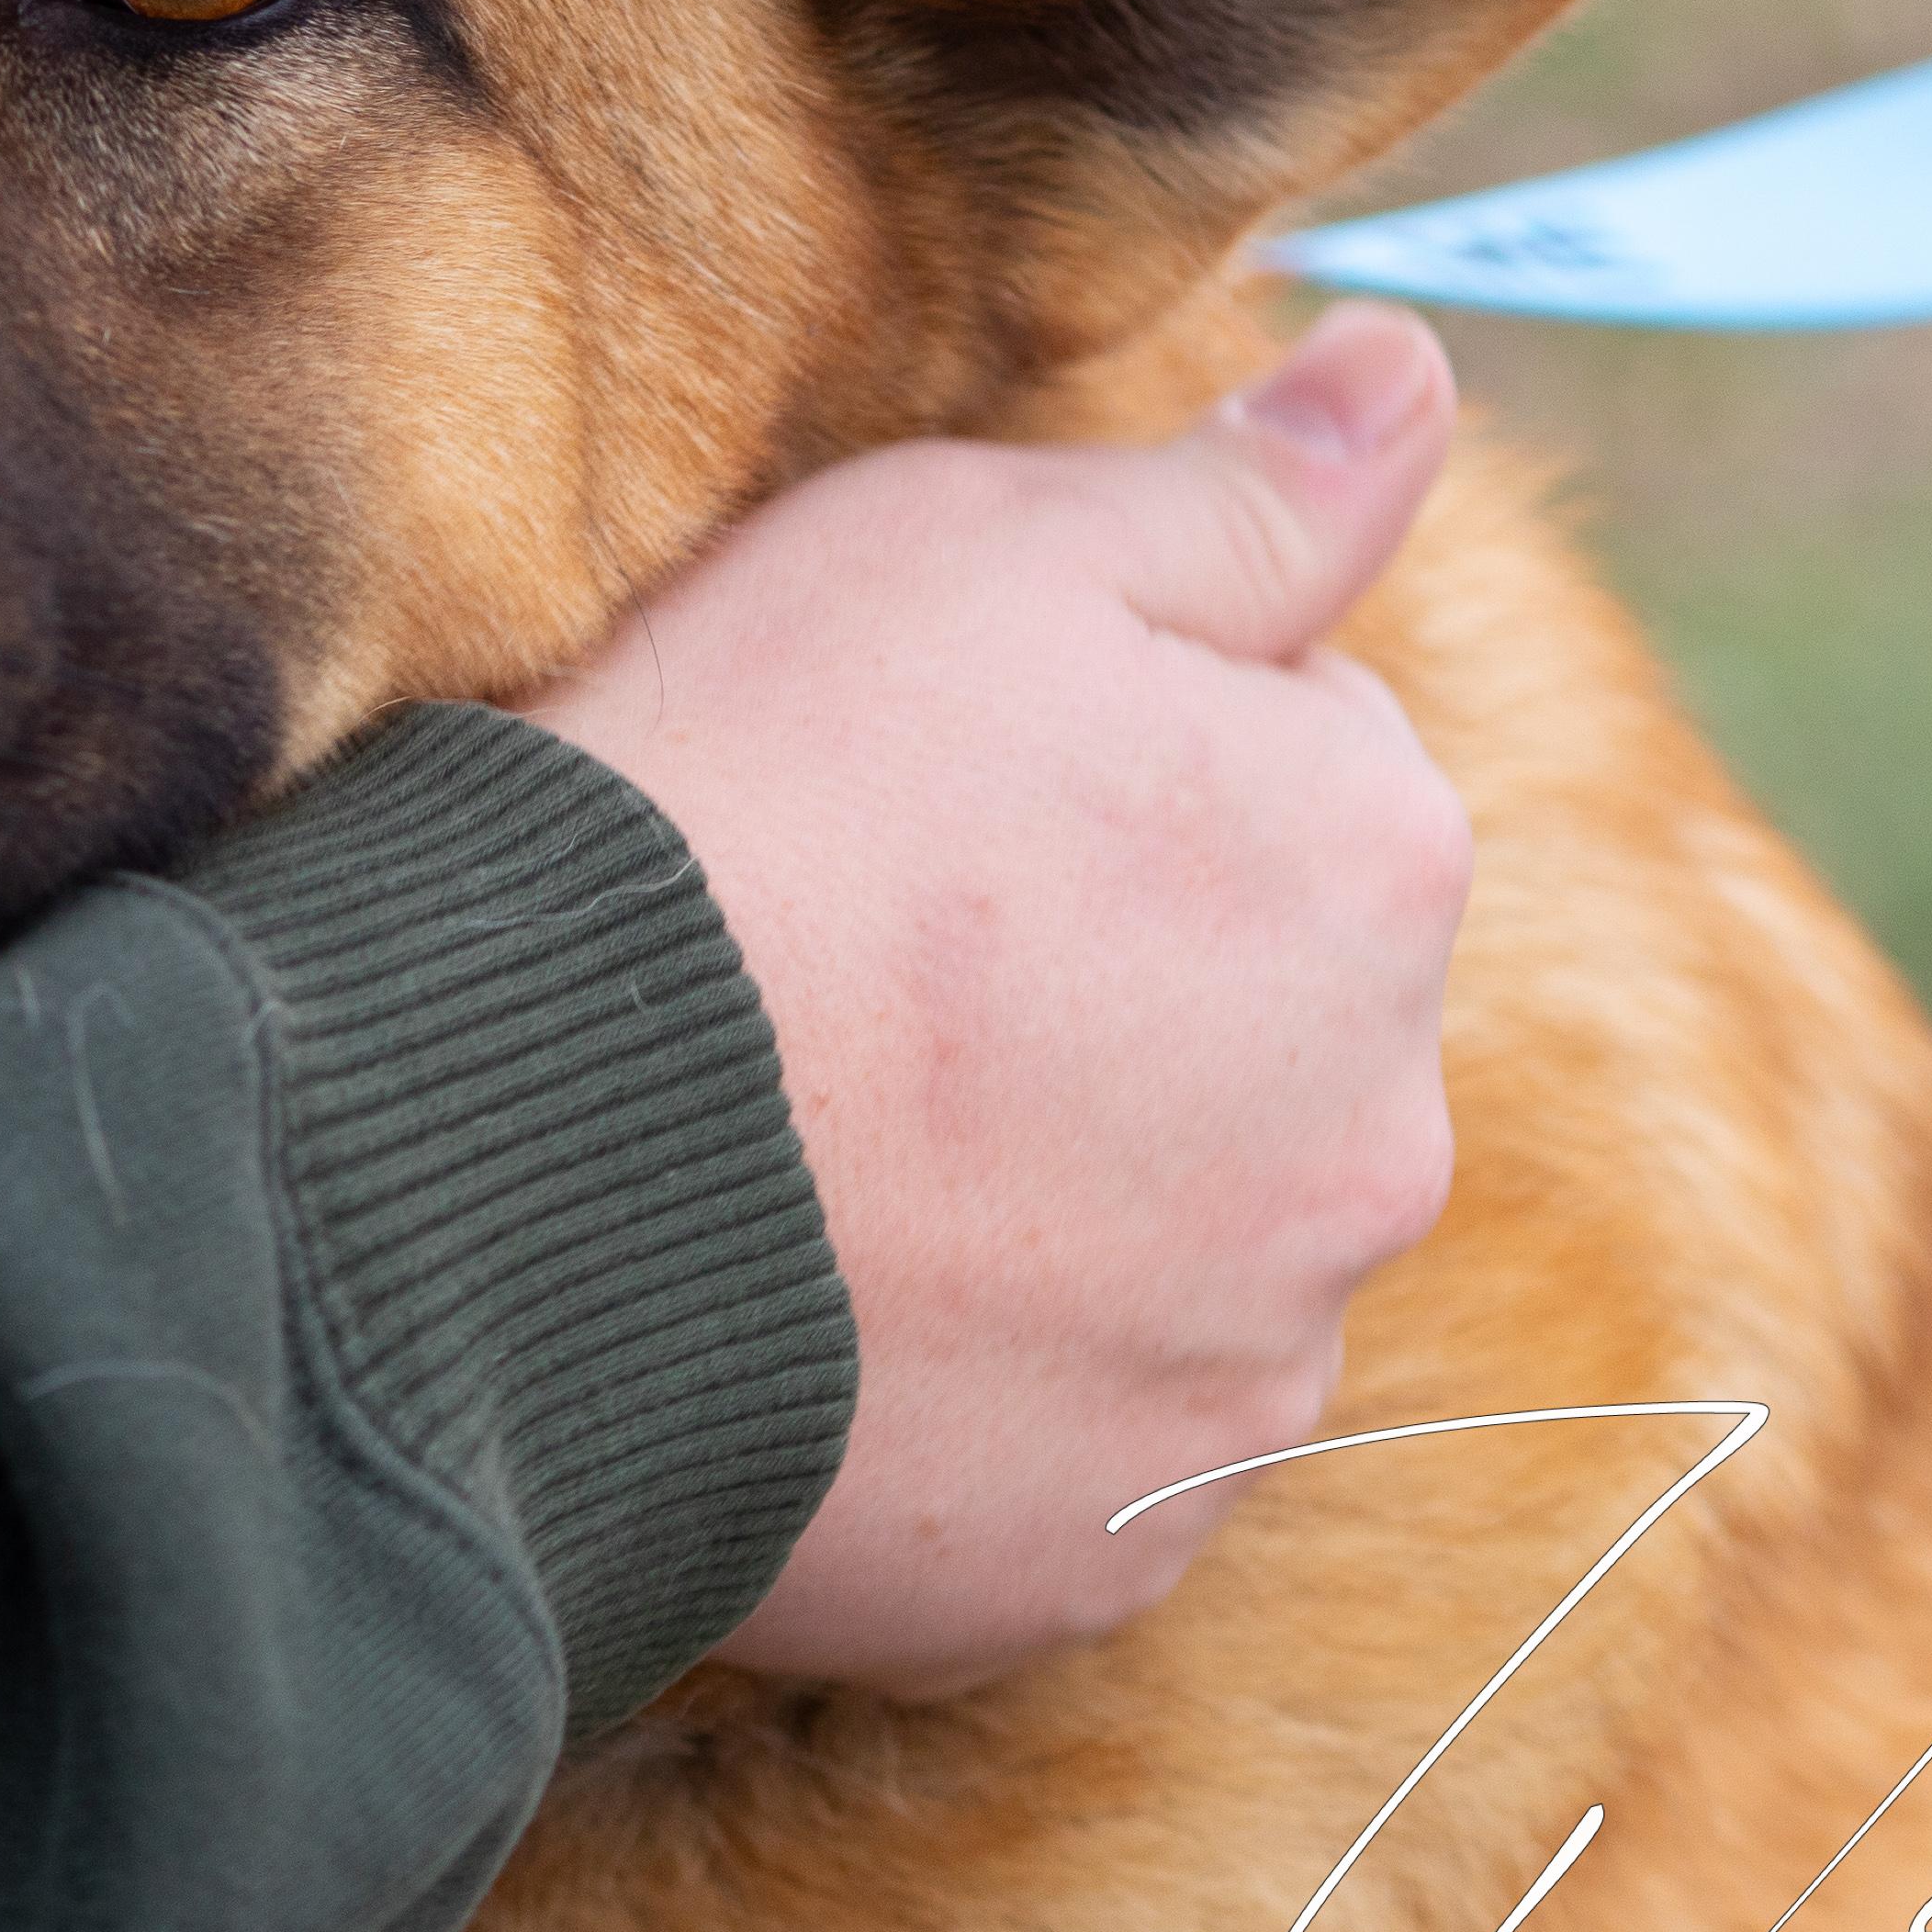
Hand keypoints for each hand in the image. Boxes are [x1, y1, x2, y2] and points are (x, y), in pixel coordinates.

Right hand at [527, 306, 1471, 1698]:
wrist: (511, 1151)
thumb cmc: (744, 798)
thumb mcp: (980, 542)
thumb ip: (1245, 488)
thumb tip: (1419, 374)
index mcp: (1379, 860)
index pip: (1299, 769)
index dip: (1095, 758)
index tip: (924, 787)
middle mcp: (1379, 1141)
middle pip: (1262, 1027)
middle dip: (1112, 995)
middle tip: (861, 966)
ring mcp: (1243, 1374)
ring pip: (1173, 1246)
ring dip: (1049, 1200)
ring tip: (815, 1144)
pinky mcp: (1101, 1558)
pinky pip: (1063, 1451)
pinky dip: (969, 1388)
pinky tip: (812, 1307)